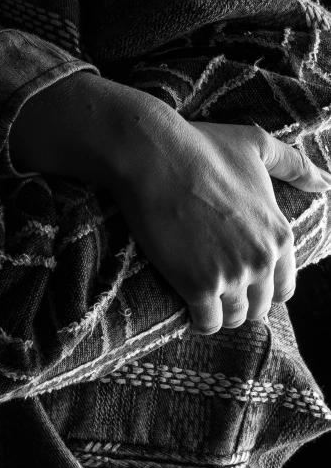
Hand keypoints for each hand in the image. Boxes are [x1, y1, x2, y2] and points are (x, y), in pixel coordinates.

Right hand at [109, 112, 330, 333]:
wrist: (154, 157)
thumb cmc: (201, 147)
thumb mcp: (257, 145)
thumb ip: (295, 165)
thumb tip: (325, 181)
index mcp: (279, 233)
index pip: (284, 287)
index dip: (263, 288)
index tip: (241, 281)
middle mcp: (262, 260)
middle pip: (259, 307)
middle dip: (240, 302)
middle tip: (216, 291)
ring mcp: (231, 275)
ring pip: (234, 318)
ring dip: (219, 313)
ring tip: (201, 300)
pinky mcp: (198, 285)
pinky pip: (206, 322)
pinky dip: (198, 321)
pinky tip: (188, 309)